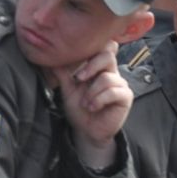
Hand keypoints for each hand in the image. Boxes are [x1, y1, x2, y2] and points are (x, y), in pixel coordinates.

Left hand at [61, 43, 132, 169]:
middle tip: (78, 79)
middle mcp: (111, 73)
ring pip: (106, 78)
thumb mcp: (67, 89)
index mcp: (98, 67)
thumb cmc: (80, 109)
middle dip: (90, 66)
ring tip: (86, 104)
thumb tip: (51, 58)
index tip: (77, 62)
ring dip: (91, 93)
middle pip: (108, 55)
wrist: (87, 130)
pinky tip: (93, 107)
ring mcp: (120, 84)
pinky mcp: (125, 97)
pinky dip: (99, 100)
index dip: (92, 49)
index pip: (103, 47)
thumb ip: (62, 73)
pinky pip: (113, 92)